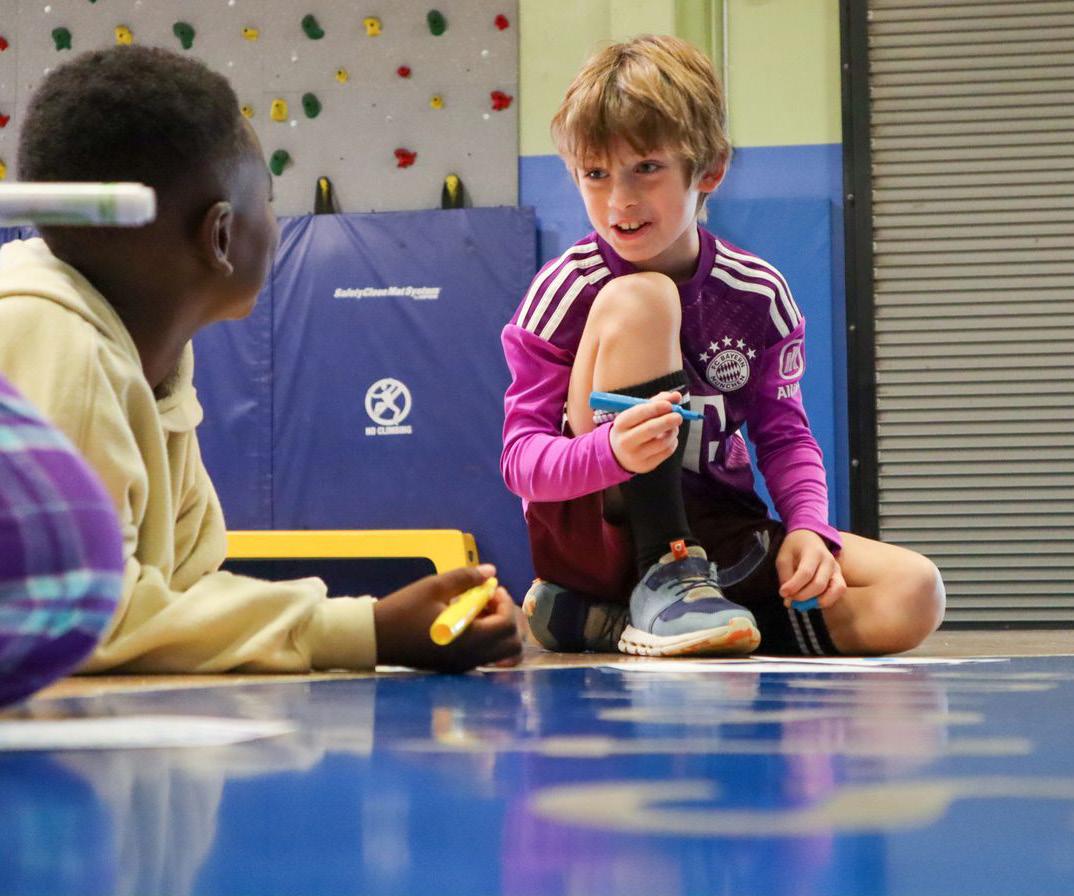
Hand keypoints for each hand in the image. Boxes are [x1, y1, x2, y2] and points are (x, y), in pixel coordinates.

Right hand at [373, 564, 522, 671]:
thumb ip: (466, 578)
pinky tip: (466, 622)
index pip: (506, 625)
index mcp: (468, 639)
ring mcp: (463, 666)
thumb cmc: (403, 610)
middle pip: (512, 645)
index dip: (504, 603)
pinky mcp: (455, 668)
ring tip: (477, 611)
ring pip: (501, 653)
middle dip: (507, 618)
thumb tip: (492, 572)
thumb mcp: (433, 587)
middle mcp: (470, 658)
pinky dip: (487, 639)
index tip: (489, 589)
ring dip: (498, 630)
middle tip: (488, 601)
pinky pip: (485, 656)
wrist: (374, 638)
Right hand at [608, 390, 683, 473]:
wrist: (618, 453)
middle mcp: (625, 440)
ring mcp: (635, 455)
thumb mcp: (638, 413)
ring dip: (673, 432)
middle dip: (667, 421)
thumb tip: (677, 396)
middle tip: (679, 416)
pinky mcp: (646, 465)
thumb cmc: (632, 427)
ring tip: (674, 426)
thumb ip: (657, 401)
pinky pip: (666, 452)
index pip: (638, 413)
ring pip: (662, 442)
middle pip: (650, 430)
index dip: (655, 408)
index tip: (669, 405)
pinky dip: (672, 442)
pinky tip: (669, 438)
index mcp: (621, 423)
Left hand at [775, 529, 845, 609]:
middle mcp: (828, 560)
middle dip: (802, 596)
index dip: (794, 586)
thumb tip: (789, 600)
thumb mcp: (783, 558)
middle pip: (819, 584)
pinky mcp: (840, 577)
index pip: (806, 572)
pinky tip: (813, 600)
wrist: (809, 538)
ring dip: (817, 601)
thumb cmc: (794, 549)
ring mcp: (837, 569)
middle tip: (790, 599)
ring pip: (835, 590)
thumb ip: (786, 578)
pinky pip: (839, 591)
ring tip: (802, 601)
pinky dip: (827, 600)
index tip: (782, 593)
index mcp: (813, 551)